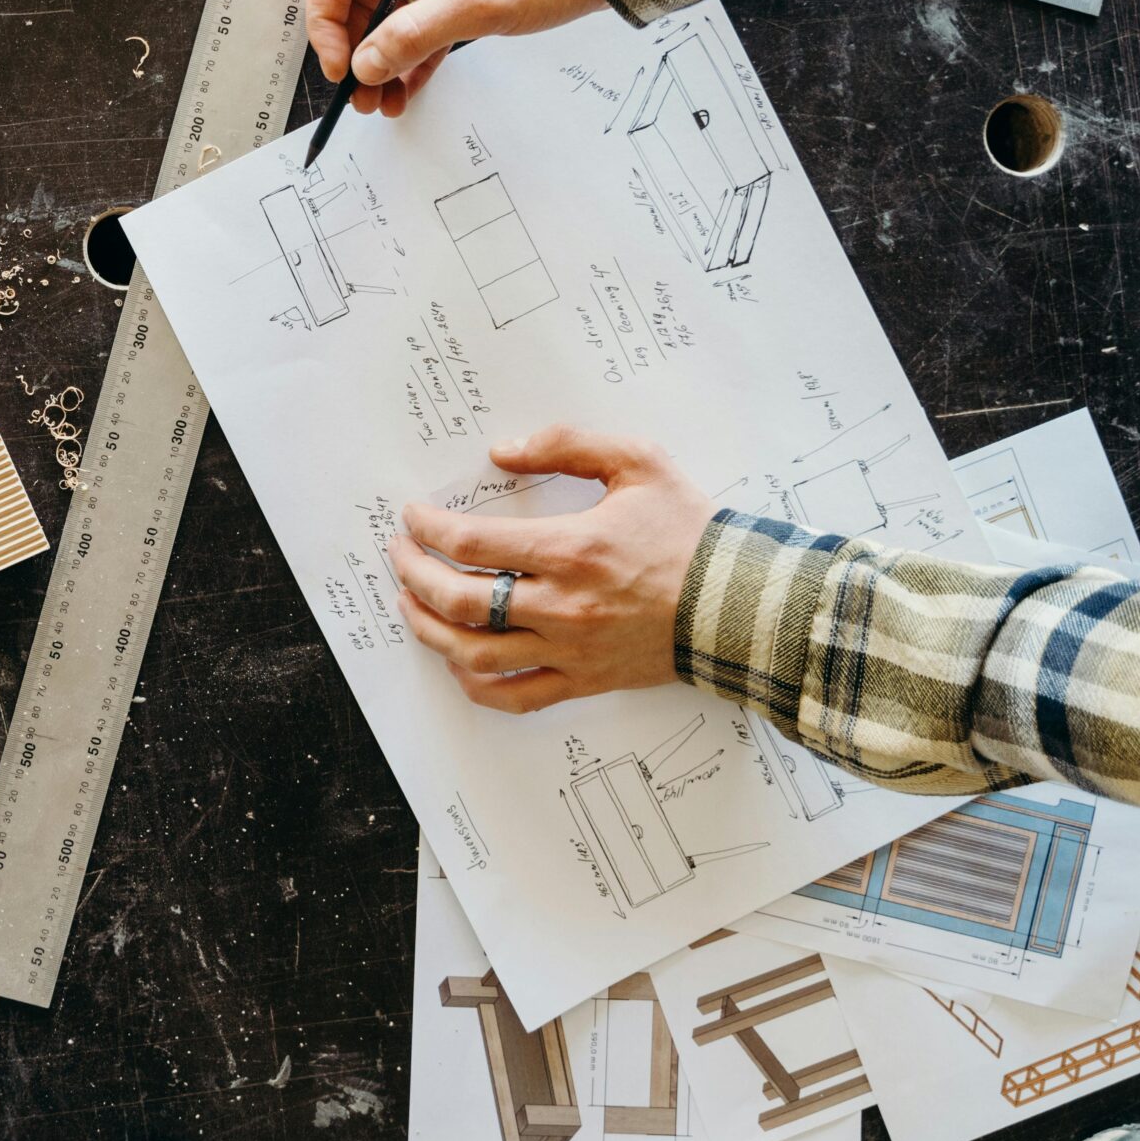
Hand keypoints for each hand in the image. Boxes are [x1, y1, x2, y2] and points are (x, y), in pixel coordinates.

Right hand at [305, 0, 601, 115]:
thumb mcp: (478, 2)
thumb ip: (414, 34)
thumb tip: (366, 65)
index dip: (326, 20)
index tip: (341, 64)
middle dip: (354, 51)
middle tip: (361, 97)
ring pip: (384, 17)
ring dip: (380, 61)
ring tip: (384, 103)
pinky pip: (416, 25)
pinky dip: (409, 57)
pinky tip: (407, 90)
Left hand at [388, 424, 712, 713]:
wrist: (740, 602)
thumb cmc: (691, 531)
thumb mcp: (638, 461)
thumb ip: (566, 445)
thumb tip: (502, 452)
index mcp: (570, 549)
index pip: (470, 542)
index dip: (428, 528)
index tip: (413, 517)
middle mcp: (561, 605)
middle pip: (457, 599)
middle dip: (413, 574)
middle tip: (400, 554)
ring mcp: (569, 650)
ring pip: (473, 653)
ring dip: (428, 629)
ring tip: (410, 605)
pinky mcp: (583, 680)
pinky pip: (514, 696)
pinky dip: (474, 685)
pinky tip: (457, 663)